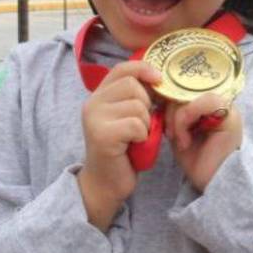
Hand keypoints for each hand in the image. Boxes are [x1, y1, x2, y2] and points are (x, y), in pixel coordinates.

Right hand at [79, 61, 159, 229]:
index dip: (143, 69)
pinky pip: (136, 124)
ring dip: (146, 124)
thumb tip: (159, 79)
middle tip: (143, 124)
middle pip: (132, 86)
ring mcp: (94, 118)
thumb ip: (136, 98)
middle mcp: (92, 103)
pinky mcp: (102, 135)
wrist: (105, 183)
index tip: (158, 80)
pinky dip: (143, 136)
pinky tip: (134, 146)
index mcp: (98, 96)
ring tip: (137, 137)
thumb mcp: (128, 118)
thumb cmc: (123, 151)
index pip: (122, 68)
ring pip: (137, 106)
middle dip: (147, 105)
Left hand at [166, 92, 242, 191]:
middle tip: (169, 133)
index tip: (161, 120)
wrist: (213, 183)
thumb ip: (173, 113)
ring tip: (179, 140)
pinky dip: (185, 120)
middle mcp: (220, 101)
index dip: (169, 98)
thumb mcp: (178, 132)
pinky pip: (201, 103)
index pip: (185, 86)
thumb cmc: (197, 161)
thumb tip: (159, 97)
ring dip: (178, 118)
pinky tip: (185, 141)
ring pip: (191, 95)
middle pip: (186, 89)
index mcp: (208, 103)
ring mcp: (227, 106)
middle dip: (171, 111)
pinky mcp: (230, 114)